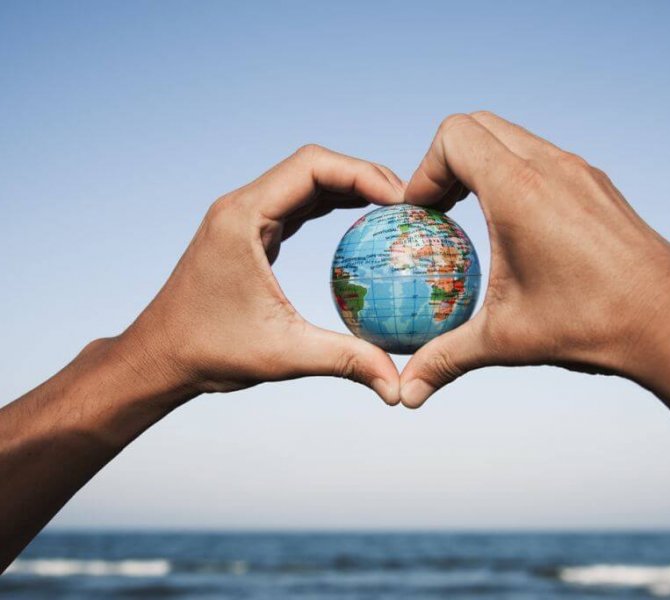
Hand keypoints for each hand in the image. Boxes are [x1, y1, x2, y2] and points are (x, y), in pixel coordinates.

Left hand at [122, 144, 403, 403]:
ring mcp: (244, 217)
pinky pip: (297, 206)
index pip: (312, 167)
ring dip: (349, 188)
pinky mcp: (249, 233)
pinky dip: (331, 207)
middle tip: (408, 204)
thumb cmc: (208, 351)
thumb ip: (345, 361)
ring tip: (394, 210)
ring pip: (305, 182)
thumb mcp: (283, 355)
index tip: (402, 200)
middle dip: (364, 177)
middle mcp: (242, 206)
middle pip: (314, 166)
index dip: (363, 173)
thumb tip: (398, 387)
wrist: (159, 357)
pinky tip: (360, 223)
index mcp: (243, 217)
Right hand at [399, 112, 669, 406]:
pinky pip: (544, 158)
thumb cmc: (592, 324)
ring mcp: (580, 171)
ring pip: (513, 138)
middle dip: (446, 161)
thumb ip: (446, 359)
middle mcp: (551, 166)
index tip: (421, 214)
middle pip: (478, 126)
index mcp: (519, 189)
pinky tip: (519, 229)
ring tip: (473, 216)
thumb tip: (404, 393)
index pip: (454, 137)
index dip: (424, 170)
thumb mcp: (506, 340)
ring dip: (483, 165)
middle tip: (439, 210)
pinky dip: (516, 176)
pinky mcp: (599, 186)